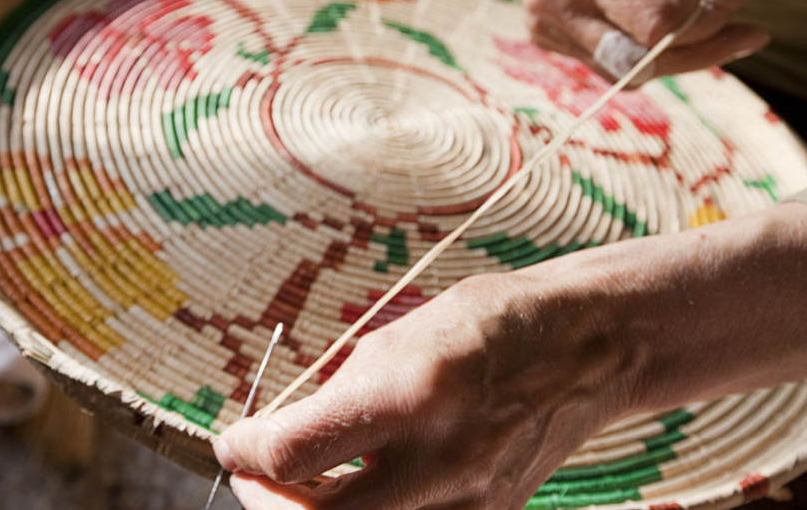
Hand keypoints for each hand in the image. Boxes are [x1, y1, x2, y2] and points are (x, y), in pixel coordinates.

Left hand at [213, 271, 632, 509]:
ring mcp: (472, 502)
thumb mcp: (395, 339)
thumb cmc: (484, 324)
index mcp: (410, 396)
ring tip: (304, 485)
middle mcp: (442, 461)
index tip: (233, 441)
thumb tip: (281, 439)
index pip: (294, 452)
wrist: (584, 346)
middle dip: (266, 502)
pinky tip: (361, 489)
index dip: (245, 451)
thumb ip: (338, 398)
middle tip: (255, 476)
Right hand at [431, 0, 769, 82]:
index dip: (705, 21)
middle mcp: (556, 4)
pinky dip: (646, 53)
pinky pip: (611, 65)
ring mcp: (546, 27)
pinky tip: (660, 24)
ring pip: (629, 73)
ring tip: (703, 25)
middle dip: (699, 52)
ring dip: (675, 57)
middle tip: (742, 33)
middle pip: (643, 61)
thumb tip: (731, 0)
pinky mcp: (546, 39)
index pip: (657, 23)